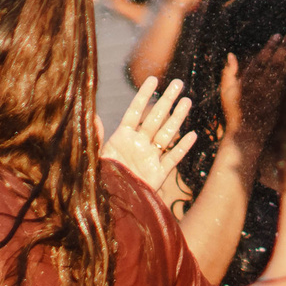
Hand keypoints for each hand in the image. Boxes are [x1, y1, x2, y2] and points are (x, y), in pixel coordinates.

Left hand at [101, 77, 197, 199]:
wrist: (107, 207)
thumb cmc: (99, 180)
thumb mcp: (94, 157)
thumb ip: (97, 137)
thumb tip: (93, 115)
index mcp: (121, 138)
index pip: (134, 112)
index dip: (143, 96)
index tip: (153, 79)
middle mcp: (138, 145)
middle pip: (155, 118)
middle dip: (166, 101)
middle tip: (178, 83)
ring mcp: (149, 158)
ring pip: (166, 134)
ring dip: (177, 118)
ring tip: (187, 101)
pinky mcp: (157, 175)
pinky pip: (172, 159)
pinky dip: (182, 148)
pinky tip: (192, 135)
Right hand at [227, 30, 285, 152]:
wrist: (246, 135)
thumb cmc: (234, 112)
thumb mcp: (226, 92)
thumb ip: (229, 73)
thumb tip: (231, 54)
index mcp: (247, 82)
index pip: (261, 61)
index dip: (270, 47)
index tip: (277, 35)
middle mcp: (261, 86)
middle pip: (277, 61)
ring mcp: (272, 93)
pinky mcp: (281, 99)